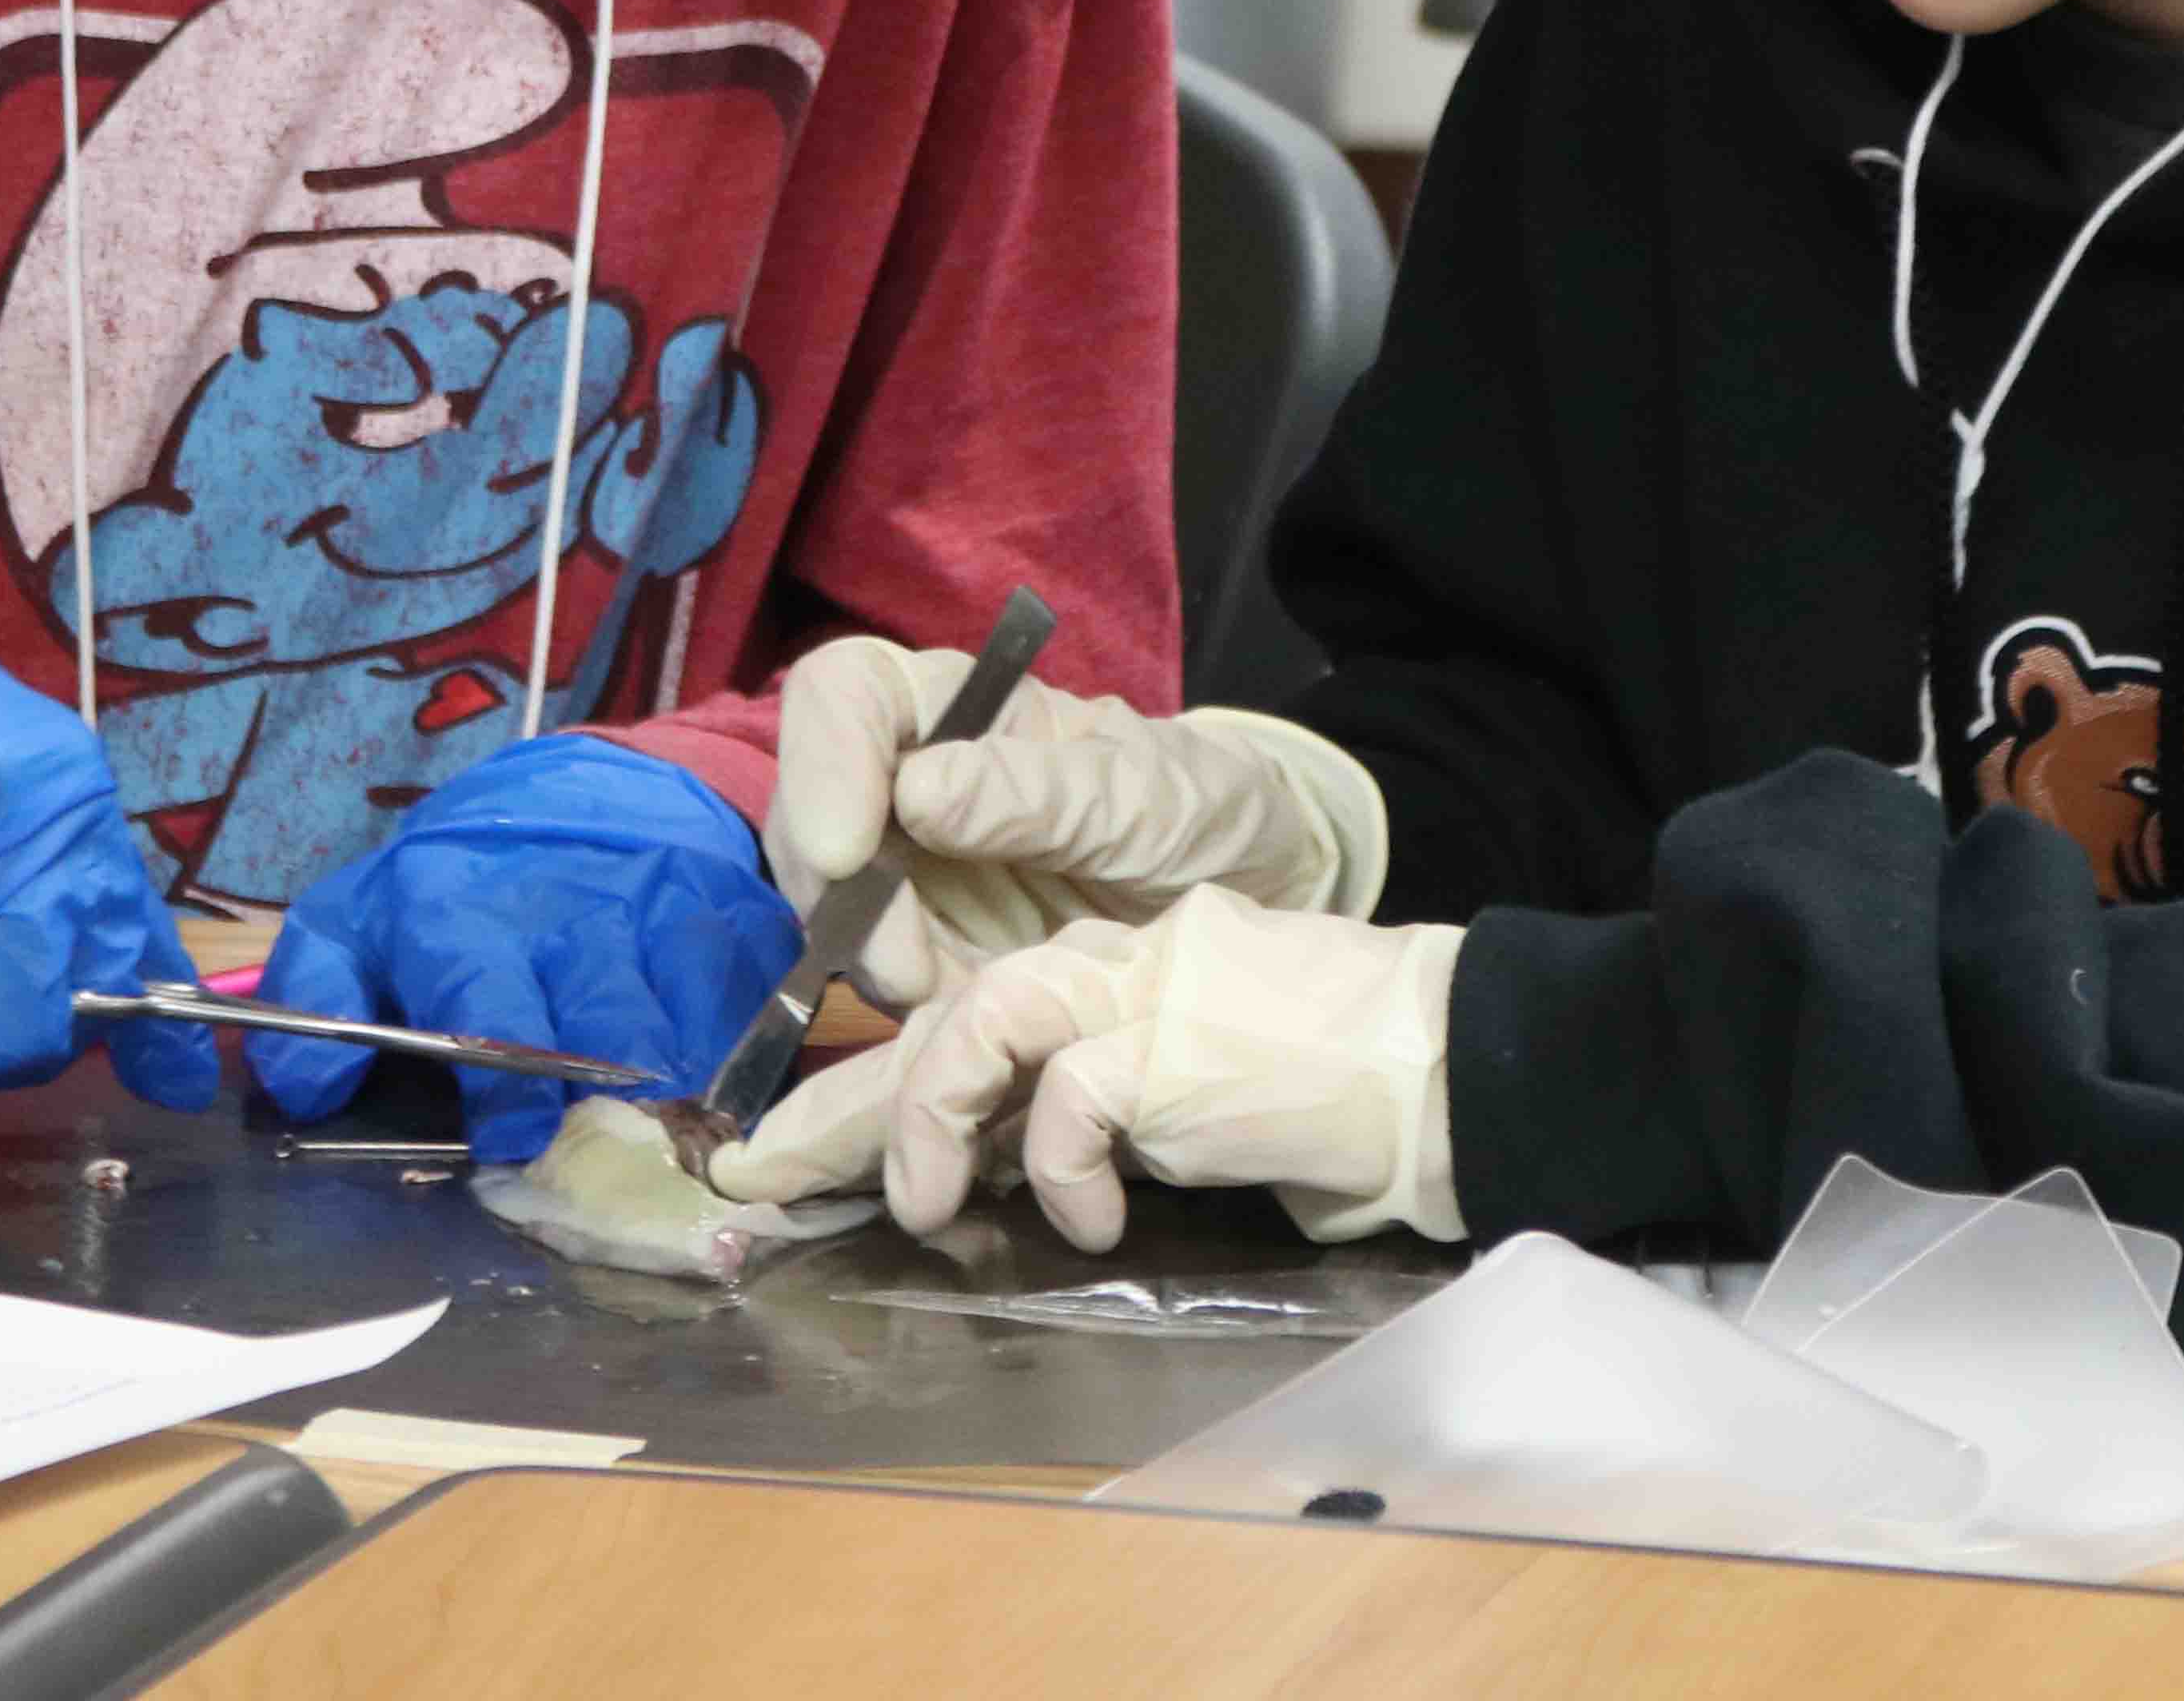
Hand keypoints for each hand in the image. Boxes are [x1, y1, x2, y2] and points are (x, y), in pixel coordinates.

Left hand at [250, 734, 799, 1163]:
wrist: (590, 789)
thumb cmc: (463, 879)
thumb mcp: (362, 915)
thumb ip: (317, 992)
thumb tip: (307, 1092)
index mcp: (454, 907)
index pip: (480, 1008)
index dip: (502, 1090)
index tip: (515, 1142)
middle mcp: (561, 902)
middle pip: (596, 1024)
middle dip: (599, 1098)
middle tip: (593, 1143)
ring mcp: (653, 900)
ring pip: (676, 1018)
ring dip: (668, 1085)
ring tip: (656, 1122)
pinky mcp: (724, 902)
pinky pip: (742, 993)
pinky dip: (733, 1046)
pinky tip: (711, 1073)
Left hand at [710, 886, 1461, 1251]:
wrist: (1431, 1065)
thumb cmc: (1316, 1090)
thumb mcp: (1170, 1099)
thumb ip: (1083, 1109)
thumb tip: (990, 1172)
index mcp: (1097, 971)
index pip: (948, 1021)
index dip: (855, 1092)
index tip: (783, 1162)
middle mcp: (1103, 960)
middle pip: (929, 1022)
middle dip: (831, 1110)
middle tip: (752, 1182)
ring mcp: (1138, 987)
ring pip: (979, 1023)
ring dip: (931, 1123)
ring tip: (930, 1210)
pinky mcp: (1173, 1036)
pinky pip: (1072, 1098)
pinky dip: (1063, 1168)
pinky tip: (1089, 1222)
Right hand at [765, 635, 1389, 1004]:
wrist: (1257, 902)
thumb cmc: (1202, 813)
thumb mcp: (1146, 796)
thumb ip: (1038, 793)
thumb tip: (916, 793)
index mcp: (961, 714)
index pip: (847, 696)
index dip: (823, 763)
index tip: (849, 853)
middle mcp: (912, 795)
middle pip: (812, 824)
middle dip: (838, 906)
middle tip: (908, 975)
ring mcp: (913, 890)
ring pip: (827, 925)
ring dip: (859, 984)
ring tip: (937, 1020)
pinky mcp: (932, 975)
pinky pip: (878, 1008)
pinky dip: (893, 1047)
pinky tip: (934, 1074)